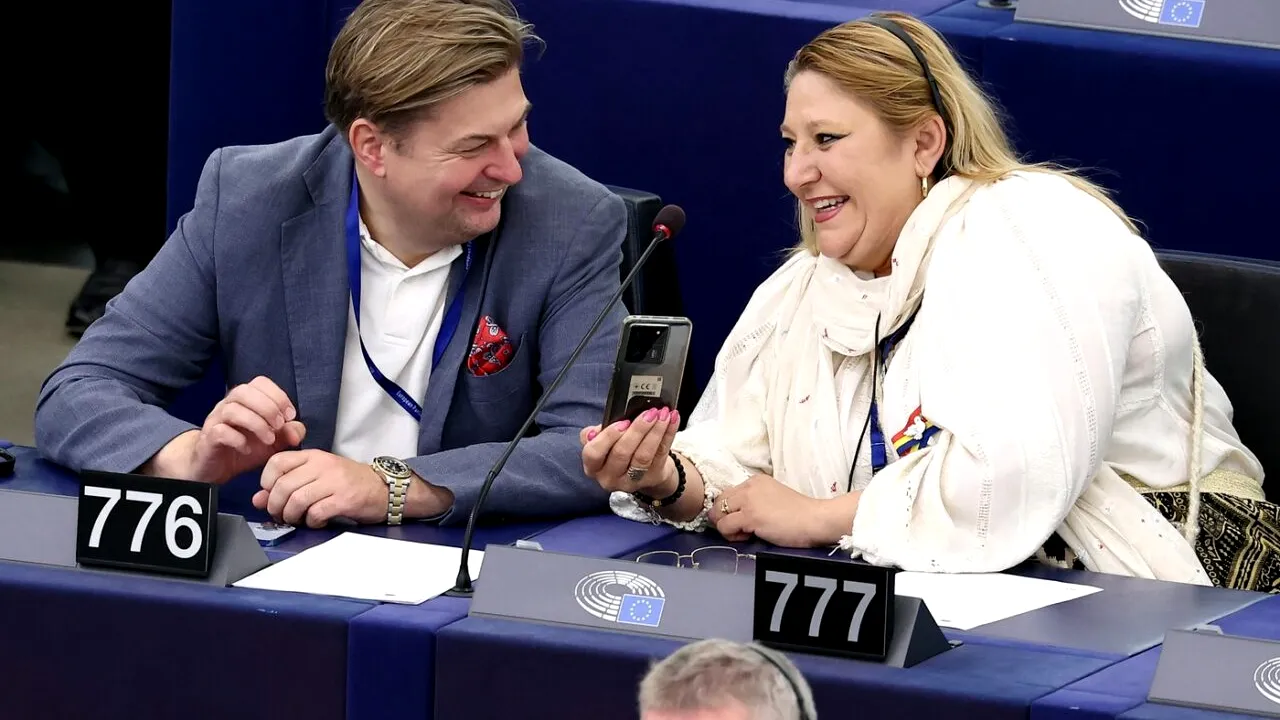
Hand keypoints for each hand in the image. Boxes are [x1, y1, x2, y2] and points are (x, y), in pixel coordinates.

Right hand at [150, 376, 305, 482]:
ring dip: (256, 424)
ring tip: (269, 440)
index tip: (290, 415)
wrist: (216, 468)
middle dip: (267, 407)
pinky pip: (220, 431)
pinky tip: (247, 449)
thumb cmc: (246, 448)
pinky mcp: (208, 438)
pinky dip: (238, 440)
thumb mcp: (274, 442)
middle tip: (279, 426)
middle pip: (243, 391)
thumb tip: (298, 430)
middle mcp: (228, 405)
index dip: (278, 395)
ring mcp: (215, 420)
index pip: (260, 383)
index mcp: (245, 400)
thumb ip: (288, 433)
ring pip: (232, 409)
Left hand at [252, 450, 387, 526]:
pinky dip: (311, 522)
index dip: (266, 481)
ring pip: (296, 500)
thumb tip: (259, 499)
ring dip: (291, 516)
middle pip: (283, 485)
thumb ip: (288, 484)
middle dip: (276, 505)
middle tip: (281, 514)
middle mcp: (323, 465)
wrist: (384, 488)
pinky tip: (316, 522)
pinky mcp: (344, 499)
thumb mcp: (318, 476)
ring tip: (297, 519)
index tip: (271, 493)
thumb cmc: (349, 482)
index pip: (277, 461)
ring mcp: (334, 482)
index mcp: (314, 456)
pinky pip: (316, 513)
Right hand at [579, 407, 679, 493]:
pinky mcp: (652, 477)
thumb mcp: (603, 441)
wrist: (642, 469)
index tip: (623, 422)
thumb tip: (610, 418)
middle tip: (649, 413)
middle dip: (637, 430)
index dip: (608, 437)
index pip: (594, 453)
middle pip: (622, 453)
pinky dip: (668, 434)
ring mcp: (631, 481)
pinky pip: (661, 454)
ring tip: (662, 414)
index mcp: (593, 466)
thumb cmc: (618, 449)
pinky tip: (672, 419)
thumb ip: (600, 431)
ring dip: (655, 431)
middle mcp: (609, 477)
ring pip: (643, 456)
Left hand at [707, 474, 827, 546]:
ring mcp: (748, 500)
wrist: (815, 520)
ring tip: (746, 533)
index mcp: (755, 480)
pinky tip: (749, 536)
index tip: (744, 520)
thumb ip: (755, 501)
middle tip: (741, 528)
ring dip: (727, 527)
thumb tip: (736, 514)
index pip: (728, 493)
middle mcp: (749, 486)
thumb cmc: (799, 514)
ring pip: (717, 514)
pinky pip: (724, 526)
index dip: (732, 510)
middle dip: (724, 517)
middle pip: (719, 501)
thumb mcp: (772, 498)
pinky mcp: (750, 516)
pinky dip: (732, 535)